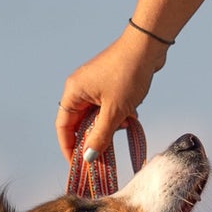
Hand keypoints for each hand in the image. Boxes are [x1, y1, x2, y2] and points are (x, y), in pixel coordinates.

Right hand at [55, 26, 168, 161]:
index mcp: (73, 92)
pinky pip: (107, 107)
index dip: (69, 147)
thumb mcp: (114, 112)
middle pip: (80, 122)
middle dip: (95, 136)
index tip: (79, 165)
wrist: (148, 46)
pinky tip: (131, 113)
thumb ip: (100, 136)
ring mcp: (94, 85)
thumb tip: (88, 157)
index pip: (63, 126)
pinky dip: (118, 114)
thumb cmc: (128, 74)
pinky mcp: (108, 83)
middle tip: (107, 150)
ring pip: (96, 115)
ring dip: (110, 125)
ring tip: (126, 123)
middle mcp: (79, 87)